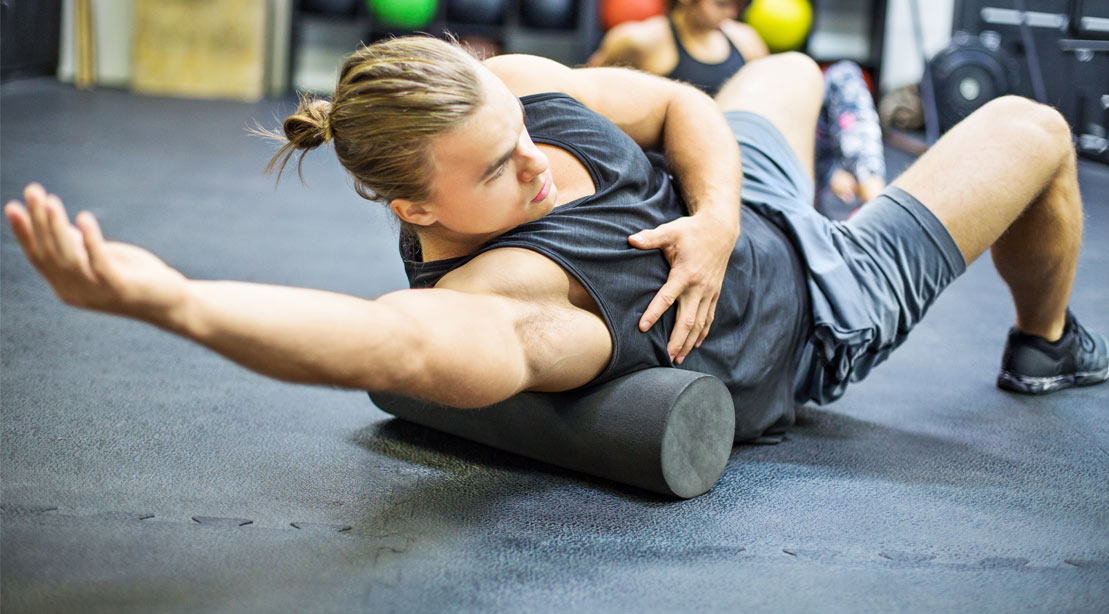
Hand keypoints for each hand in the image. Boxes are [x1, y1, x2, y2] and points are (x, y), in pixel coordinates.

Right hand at [4, 183, 188, 320]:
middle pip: (49, 254)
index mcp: (66, 286)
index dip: (24, 232)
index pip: (38, 257)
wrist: (172, 303)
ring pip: (68, 259)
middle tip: (32, 192)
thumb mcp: (103, 258)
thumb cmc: (137, 278)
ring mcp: (97, 292)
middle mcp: (75, 292)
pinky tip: (84, 217)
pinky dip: (90, 240)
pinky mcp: (120, 288)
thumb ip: (79, 247)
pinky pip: (99, 263)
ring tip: (51, 201)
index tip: (13, 206)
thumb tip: (55, 223)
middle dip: (38, 221)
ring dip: (57, 228)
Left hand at [629, 213, 737, 363]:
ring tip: (678, 358)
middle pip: (688, 320)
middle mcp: (699, 287)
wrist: (721, 229)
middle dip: (677, 341)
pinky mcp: (715, 293)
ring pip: (700, 324)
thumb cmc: (691, 231)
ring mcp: (709, 292)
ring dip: (689, 342)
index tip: (642, 328)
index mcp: (685, 274)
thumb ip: (650, 238)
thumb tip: (630, 240)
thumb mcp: (670, 231)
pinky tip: (694, 345)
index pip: (667, 298)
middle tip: (666, 357)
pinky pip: (709, 318)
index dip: (654, 313)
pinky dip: (702, 333)